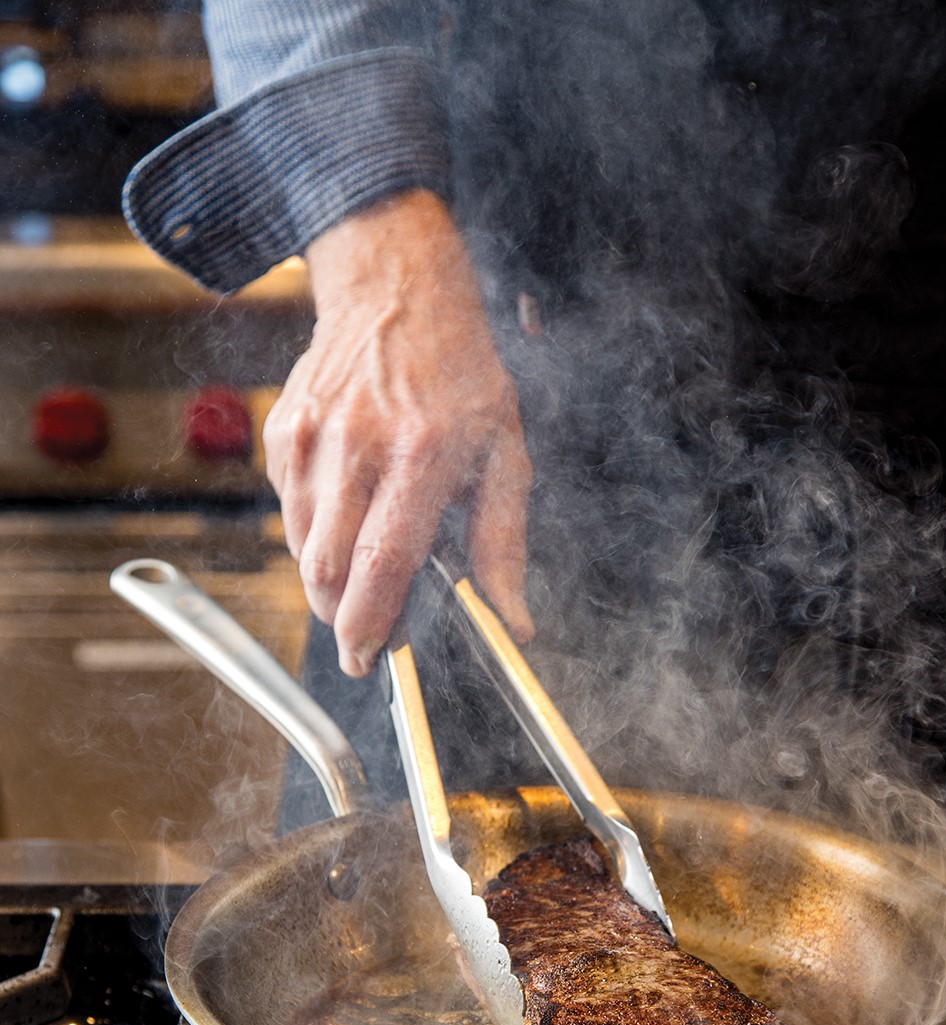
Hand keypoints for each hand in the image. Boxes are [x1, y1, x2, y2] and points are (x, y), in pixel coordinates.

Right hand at [264, 189, 534, 675]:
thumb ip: (503, 543)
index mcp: (422, 455)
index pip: (381, 562)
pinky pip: (289, 512)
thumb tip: (511, 620)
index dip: (369, 623)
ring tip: (361, 573)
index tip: (367, 659)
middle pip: (328, 566)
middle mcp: (359, 446)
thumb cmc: (461, 378)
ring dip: (327, 581)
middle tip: (365, 635)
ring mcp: (312, 436)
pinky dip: (314, 535)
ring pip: (301, 546)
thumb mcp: (505, 454)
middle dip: (341, 616)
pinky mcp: (283, 431)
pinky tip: (346, 516)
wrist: (398, 293)